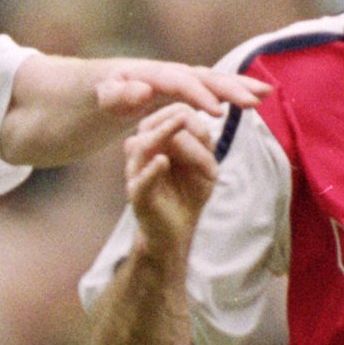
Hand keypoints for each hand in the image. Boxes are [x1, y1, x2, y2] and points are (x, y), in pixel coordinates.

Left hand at [93, 57, 268, 125]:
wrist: (105, 83)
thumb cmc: (102, 94)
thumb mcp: (103, 97)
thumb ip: (118, 95)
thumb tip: (143, 90)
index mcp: (152, 75)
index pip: (179, 83)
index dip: (199, 96)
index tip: (218, 112)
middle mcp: (172, 72)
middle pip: (204, 77)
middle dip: (229, 88)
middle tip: (253, 102)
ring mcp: (182, 78)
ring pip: (215, 80)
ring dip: (240, 86)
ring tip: (267, 94)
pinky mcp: (189, 87)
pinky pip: (216, 87)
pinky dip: (236, 90)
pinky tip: (257, 97)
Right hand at [122, 104, 219, 249]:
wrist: (175, 232)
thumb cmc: (188, 194)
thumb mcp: (204, 166)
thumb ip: (201, 145)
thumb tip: (190, 125)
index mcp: (156, 143)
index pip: (169, 112)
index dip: (190, 118)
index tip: (207, 138)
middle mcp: (142, 154)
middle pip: (151, 124)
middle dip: (179, 126)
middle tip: (204, 140)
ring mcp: (136, 174)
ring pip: (142, 146)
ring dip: (166, 137)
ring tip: (183, 133)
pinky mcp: (137, 196)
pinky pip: (141, 179)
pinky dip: (151, 170)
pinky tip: (162, 161)